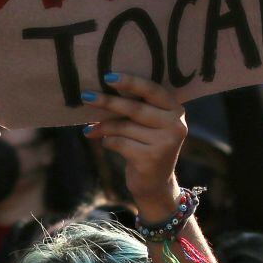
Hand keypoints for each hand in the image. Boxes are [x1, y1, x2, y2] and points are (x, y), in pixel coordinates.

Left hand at [82, 75, 187, 218]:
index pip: (152, 90)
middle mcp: (175, 125)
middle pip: (135, 108)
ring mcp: (165, 143)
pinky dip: (108, 142)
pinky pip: (120, 143)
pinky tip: (106, 143)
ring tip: (91, 129)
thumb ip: (137, 107)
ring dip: (103, 127)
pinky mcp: (151, 159)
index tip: (107, 77)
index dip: (130, 82)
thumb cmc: (146, 146)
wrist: (155, 184)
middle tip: (85, 97)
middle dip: (107, 102)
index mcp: (176, 110)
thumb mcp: (149, 125)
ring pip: (124, 127)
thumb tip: (101, 90)